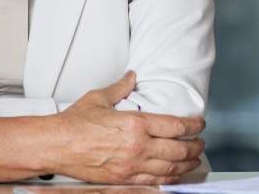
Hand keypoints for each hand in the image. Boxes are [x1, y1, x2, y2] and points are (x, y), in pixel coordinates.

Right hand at [48, 72, 204, 184]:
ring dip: (187, 163)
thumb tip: (131, 77)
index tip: (199, 124)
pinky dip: (171, 178)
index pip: (175, 126)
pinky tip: (175, 174)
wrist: (57, 146)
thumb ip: (120, 88)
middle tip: (200, 142)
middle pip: (179, 149)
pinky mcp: (125, 179)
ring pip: (171, 168)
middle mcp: (138, 147)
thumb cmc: (74, 124)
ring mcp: (133, 166)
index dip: (193, 125)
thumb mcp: (99, 98)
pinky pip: (156, 181)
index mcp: (135, 125)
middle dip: (195, 146)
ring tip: (194, 159)